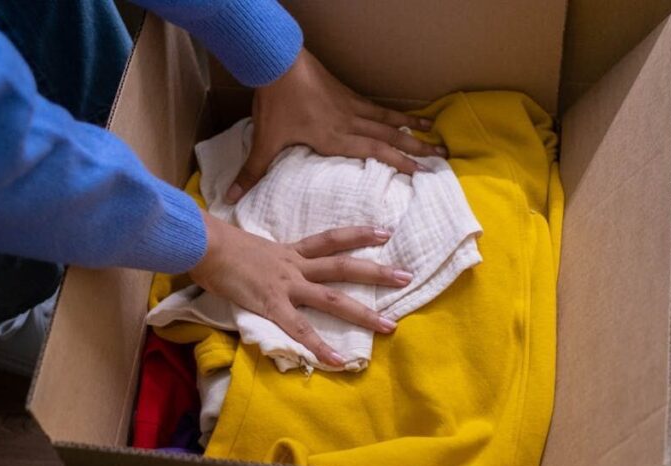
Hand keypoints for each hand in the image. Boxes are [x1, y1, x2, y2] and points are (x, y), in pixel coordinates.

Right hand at [189, 212, 412, 365]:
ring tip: (391, 326)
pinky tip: (338, 361)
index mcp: (289, 252)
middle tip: (407, 276)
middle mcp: (294, 266)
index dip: (358, 234)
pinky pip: (300, 329)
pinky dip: (319, 347)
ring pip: (332, 298)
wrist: (200, 242)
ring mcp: (285, 285)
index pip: (331, 239)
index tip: (385, 232)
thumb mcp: (248, 247)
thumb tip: (264, 263)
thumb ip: (263, 257)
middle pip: (343, 267)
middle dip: (376, 272)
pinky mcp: (271, 304)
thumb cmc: (215, 244)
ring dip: (363, 312)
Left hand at [225, 48, 447, 203]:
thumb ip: (252, 171)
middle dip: (416, 149)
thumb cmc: (275, 103)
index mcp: (333, 138)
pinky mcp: (346, 94)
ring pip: (388, 120)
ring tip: (436, 136)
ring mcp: (350, 106)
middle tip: (441, 158)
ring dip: (413, 129)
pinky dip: (396, 114)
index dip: (398, 162)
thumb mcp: (264, 140)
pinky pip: (377, 107)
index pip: (374, 151)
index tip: (421, 173)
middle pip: (389, 137)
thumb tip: (230, 198)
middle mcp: (348, 123)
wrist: (277, 62)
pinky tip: (407, 117)